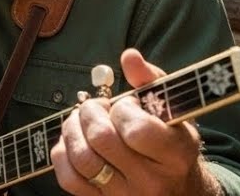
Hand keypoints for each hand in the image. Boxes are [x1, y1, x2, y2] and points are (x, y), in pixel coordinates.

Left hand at [52, 50, 218, 194]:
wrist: (176, 186)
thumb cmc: (171, 139)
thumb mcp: (171, 109)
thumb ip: (150, 79)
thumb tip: (129, 56)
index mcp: (175, 154)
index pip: (136, 130)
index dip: (122, 110)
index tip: (125, 105)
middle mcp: (152, 181)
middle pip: (102, 141)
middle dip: (90, 113)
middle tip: (94, 107)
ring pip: (82, 160)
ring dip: (72, 130)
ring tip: (80, 119)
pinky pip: (70, 180)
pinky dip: (62, 154)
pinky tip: (72, 141)